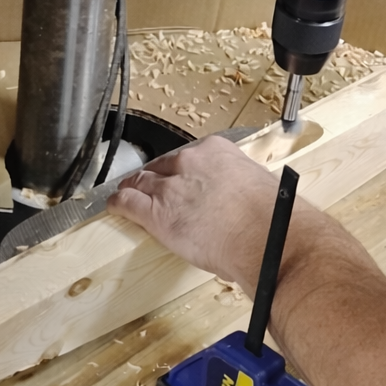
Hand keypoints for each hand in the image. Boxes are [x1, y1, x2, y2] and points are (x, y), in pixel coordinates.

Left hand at [108, 136, 277, 288]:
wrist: (264, 235)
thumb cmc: (271, 216)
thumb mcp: (258, 185)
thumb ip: (240, 185)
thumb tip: (240, 197)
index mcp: (216, 150)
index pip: (188, 156)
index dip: (181, 170)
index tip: (182, 178)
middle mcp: (189, 162)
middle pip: (162, 167)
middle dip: (156, 178)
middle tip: (153, 189)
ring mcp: (169, 186)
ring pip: (140, 182)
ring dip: (133, 189)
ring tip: (127, 195)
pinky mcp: (155, 212)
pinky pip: (127, 203)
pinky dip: (118, 204)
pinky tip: (114, 207)